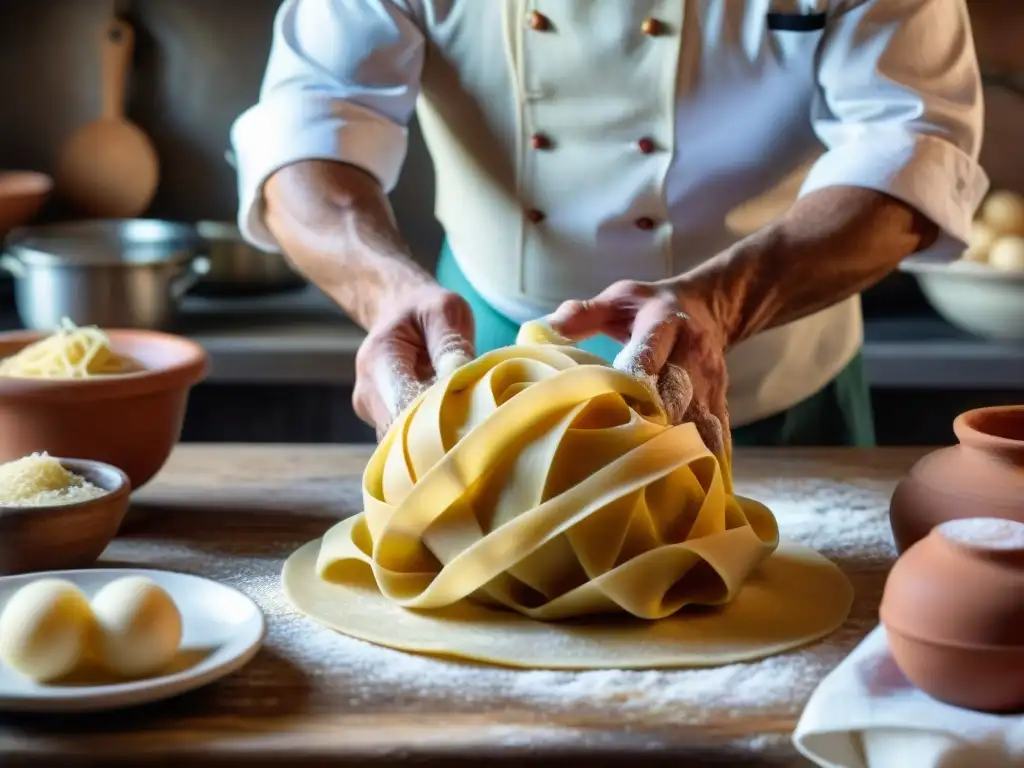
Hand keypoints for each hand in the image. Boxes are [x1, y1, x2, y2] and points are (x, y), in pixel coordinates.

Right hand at [353, 284, 474, 438]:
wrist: (399, 311)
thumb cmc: (425, 310)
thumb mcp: (444, 310)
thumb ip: (451, 343)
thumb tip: (462, 380)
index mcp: (379, 359)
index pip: (401, 406)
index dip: (433, 423)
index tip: (468, 424)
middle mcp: (368, 392)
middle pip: (401, 433)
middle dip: (439, 436)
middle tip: (478, 429)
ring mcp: (373, 411)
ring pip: (404, 443)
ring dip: (436, 439)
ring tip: (468, 424)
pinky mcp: (383, 422)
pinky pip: (407, 441)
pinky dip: (431, 438)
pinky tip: (454, 425)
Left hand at [545, 280, 731, 463]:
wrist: (710, 306)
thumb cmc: (649, 307)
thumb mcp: (619, 298)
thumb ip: (584, 313)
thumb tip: (543, 329)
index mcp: (664, 324)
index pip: (648, 354)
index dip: (633, 382)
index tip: (615, 408)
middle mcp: (693, 353)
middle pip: (676, 392)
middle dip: (654, 422)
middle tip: (627, 454)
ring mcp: (711, 379)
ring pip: (698, 417)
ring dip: (678, 447)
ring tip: (656, 478)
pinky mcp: (721, 399)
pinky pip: (717, 432)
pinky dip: (706, 459)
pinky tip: (693, 485)